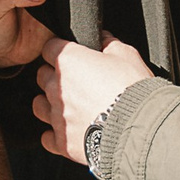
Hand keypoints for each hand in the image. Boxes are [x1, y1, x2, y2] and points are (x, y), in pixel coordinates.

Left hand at [34, 35, 154, 162]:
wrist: (140, 129)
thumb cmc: (134, 90)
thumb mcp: (126, 55)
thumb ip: (108, 42)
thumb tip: (101, 37)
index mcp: (68, 61)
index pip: (49, 48)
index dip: (60, 50)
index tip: (71, 56)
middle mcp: (56, 87)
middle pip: (42, 76)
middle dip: (55, 76)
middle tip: (74, 81)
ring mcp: (57, 116)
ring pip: (39, 105)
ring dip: (50, 104)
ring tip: (69, 106)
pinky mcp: (63, 142)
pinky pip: (48, 137)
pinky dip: (56, 134)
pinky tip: (69, 131)